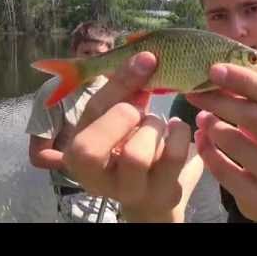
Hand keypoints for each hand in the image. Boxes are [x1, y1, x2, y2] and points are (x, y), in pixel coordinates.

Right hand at [63, 52, 202, 221]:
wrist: (154, 196)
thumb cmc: (133, 147)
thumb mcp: (120, 120)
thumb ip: (125, 93)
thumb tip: (145, 60)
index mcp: (78, 153)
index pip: (89, 113)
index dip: (118, 82)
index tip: (146, 59)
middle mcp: (95, 178)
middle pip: (90, 147)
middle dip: (123, 116)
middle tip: (139, 112)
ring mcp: (128, 190)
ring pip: (135, 154)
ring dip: (153, 127)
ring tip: (158, 126)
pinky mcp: (160, 193)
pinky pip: (172, 156)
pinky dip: (179, 134)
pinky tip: (177, 131)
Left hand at [186, 63, 256, 221]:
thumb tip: (221, 75)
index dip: (246, 80)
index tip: (215, 69)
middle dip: (221, 100)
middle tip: (197, 92)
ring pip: (237, 143)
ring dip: (213, 125)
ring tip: (202, 117)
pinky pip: (224, 171)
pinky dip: (207, 151)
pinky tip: (201, 139)